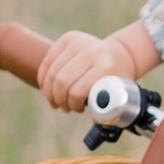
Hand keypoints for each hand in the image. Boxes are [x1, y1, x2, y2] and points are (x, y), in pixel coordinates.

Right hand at [37, 21, 161, 111]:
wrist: (119, 54)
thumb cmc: (117, 78)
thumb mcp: (118, 92)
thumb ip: (109, 108)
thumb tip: (96, 125)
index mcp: (105, 65)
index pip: (78, 90)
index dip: (73, 104)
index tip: (78, 110)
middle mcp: (91, 50)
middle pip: (62, 81)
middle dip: (59, 99)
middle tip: (64, 107)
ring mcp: (78, 41)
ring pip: (52, 72)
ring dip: (50, 91)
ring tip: (55, 101)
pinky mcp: (68, 38)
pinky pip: (48, 61)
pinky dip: (44, 78)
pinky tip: (47, 89)